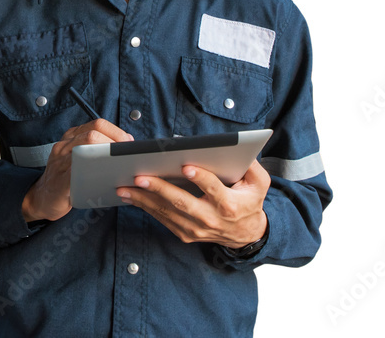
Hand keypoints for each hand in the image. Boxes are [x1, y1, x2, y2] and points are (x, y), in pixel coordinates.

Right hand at [21, 118, 132, 222]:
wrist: (43, 198)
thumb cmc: (67, 178)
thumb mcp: (78, 158)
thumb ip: (95, 148)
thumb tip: (126, 145)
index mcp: (71, 137)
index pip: (97, 124)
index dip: (116, 131)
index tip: (128, 142)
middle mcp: (64, 145)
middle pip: (92, 134)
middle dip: (114, 143)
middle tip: (126, 156)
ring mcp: (60, 162)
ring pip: (85, 150)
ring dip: (107, 157)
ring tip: (120, 166)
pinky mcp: (60, 181)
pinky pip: (78, 173)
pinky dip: (95, 175)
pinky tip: (106, 179)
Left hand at [116, 159, 269, 247]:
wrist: (246, 234)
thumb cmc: (250, 201)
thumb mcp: (260, 183)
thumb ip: (252, 166)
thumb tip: (238, 149)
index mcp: (229, 204)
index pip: (213, 189)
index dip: (201, 178)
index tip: (186, 166)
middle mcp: (211, 219)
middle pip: (182, 203)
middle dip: (159, 188)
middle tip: (140, 176)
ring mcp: (196, 229)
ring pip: (167, 212)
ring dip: (143, 199)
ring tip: (124, 186)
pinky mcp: (185, 234)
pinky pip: (162, 219)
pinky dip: (145, 207)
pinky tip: (130, 196)